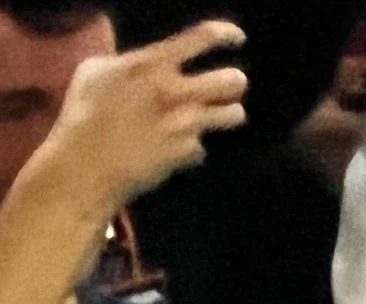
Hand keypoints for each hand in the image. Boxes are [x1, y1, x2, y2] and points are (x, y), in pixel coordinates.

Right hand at [29, 21, 247, 208]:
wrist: (84, 165)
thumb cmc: (85, 114)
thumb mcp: (95, 72)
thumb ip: (130, 62)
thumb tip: (150, 61)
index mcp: (151, 64)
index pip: (202, 37)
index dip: (226, 33)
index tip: (236, 38)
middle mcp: (174, 91)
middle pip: (233, 80)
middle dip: (236, 81)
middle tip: (233, 83)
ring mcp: (184, 124)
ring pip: (233, 114)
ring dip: (229, 114)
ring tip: (222, 114)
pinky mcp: (186, 152)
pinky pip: (200, 147)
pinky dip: (189, 149)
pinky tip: (171, 149)